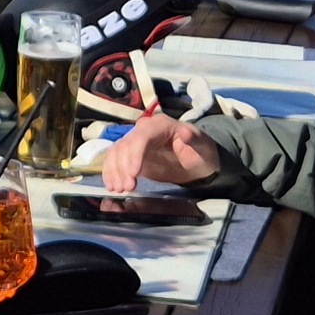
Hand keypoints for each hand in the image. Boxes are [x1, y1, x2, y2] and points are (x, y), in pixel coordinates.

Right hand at [99, 110, 222, 194]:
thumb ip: (195, 139)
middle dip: (123, 167)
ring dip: (114, 171)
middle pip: (125, 145)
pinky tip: (112, 185)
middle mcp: (144, 130)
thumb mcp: (203, 147)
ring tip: (119, 189)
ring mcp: (136, 143)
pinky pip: (115, 161)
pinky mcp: (131, 156)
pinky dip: (111, 173)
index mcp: (161, 124)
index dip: (135, 153)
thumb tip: (185, 131)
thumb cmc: (200, 153)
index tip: (134, 173)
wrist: (196, 163)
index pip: (142, 136)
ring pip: (116, 152)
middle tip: (127, 187)